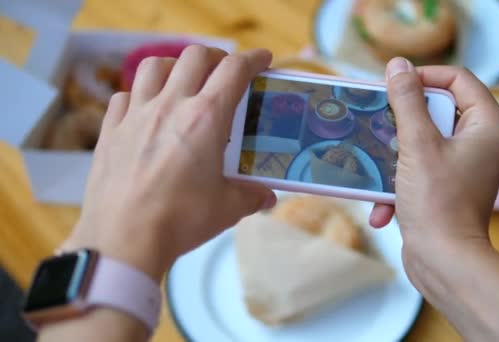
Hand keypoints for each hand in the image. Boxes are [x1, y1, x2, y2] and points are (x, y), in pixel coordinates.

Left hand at [62, 46, 276, 281]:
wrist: (123, 240)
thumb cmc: (180, 220)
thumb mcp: (227, 208)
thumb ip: (251, 196)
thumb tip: (267, 197)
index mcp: (205, 118)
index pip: (234, 71)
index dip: (253, 59)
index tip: (263, 59)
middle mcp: (170, 106)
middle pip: (195, 57)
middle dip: (216, 57)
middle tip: (225, 73)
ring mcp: (136, 115)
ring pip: (155, 66)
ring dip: (175, 67)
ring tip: (184, 83)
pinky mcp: (111, 130)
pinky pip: (125, 96)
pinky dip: (140, 95)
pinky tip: (146, 111)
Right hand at [369, 58, 498, 283]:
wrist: (443, 263)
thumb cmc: (437, 202)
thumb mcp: (417, 145)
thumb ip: (406, 102)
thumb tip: (398, 65)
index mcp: (488, 125)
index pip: (457, 79)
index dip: (423, 77)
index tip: (392, 86)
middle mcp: (482, 141)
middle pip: (435, 110)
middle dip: (400, 125)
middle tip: (377, 127)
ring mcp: (464, 165)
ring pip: (420, 141)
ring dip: (393, 159)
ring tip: (377, 172)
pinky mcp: (447, 185)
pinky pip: (418, 168)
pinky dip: (398, 185)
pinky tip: (383, 208)